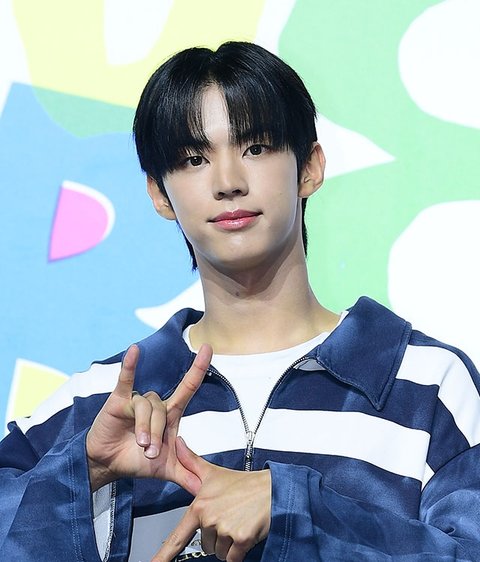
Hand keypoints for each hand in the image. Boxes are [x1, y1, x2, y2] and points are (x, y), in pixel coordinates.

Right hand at [86, 343, 212, 491]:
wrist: (108, 465)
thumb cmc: (137, 461)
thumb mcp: (166, 469)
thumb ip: (187, 474)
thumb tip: (205, 487)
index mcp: (170, 415)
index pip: (188, 388)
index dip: (198, 368)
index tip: (208, 347)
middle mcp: (155, 404)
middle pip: (164, 410)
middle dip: (158, 434)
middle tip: (151, 453)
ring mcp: (137, 400)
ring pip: (147, 408)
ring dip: (144, 428)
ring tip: (139, 446)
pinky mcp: (119, 400)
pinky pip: (126, 380)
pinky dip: (129, 365)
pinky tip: (134, 351)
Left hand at [152, 437, 270, 561]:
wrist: (271, 489)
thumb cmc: (244, 484)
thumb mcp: (213, 472)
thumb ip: (191, 461)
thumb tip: (178, 444)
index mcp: (200, 505)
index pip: (177, 537)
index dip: (163, 555)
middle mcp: (210, 519)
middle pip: (205, 545)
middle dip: (216, 537)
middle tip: (229, 518)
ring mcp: (225, 529)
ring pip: (219, 553)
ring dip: (229, 544)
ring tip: (238, 522)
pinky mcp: (241, 539)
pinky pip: (233, 558)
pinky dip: (239, 551)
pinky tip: (245, 533)